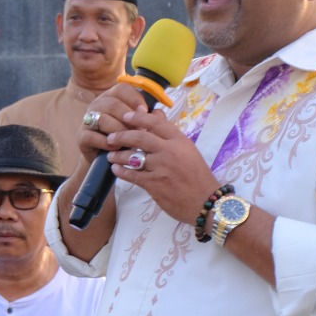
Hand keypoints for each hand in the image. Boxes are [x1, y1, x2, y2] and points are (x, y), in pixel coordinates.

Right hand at [78, 83, 149, 164]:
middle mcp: (98, 105)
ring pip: (103, 118)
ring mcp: (88, 120)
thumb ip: (148, 117)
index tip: (144, 112)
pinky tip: (116, 148)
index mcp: (112, 97)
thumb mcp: (138, 126)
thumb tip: (158, 112)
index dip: (134, 99)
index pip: (122, 89)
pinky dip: (106, 142)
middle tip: (139, 130)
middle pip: (112, 103)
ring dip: (119, 130)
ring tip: (129, 141)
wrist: (109, 160)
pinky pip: (92, 136)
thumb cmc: (126, 140)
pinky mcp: (82, 136)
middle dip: (128, 117)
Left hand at [96, 98, 220, 226]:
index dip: (138, 117)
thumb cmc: (198, 175)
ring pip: (133, 156)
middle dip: (122, 135)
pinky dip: (121, 171)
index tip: (126, 116)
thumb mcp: (188, 150)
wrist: (205, 202)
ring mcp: (161, 168)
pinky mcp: (153, 184)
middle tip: (111, 138)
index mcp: (179, 141)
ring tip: (111, 155)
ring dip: (118, 155)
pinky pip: (132, 175)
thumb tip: (156, 113)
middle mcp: (169, 151)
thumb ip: (170, 133)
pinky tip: (116, 169)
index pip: (156, 123)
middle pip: (140, 137)